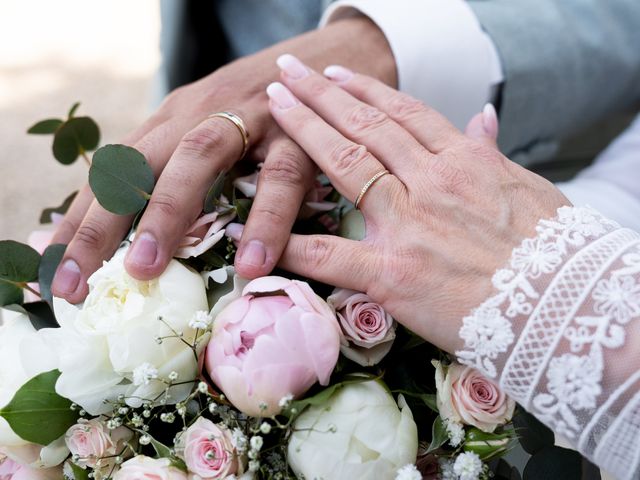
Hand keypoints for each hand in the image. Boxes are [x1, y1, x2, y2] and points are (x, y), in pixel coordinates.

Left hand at [51, 17, 395, 303]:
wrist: (330, 57)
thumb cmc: (266, 110)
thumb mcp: (213, 132)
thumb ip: (182, 174)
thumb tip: (145, 240)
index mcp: (173, 121)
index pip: (114, 171)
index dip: (80, 221)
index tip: (56, 271)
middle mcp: (199, 113)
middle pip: (137, 163)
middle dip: (101, 224)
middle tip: (77, 282)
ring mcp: (248, 116)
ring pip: (198, 158)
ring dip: (166, 212)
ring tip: (146, 268)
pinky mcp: (298, 129)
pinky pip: (281, 177)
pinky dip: (267, 220)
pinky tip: (254, 263)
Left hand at [265, 56, 568, 352]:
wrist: (566, 311)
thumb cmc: (554, 253)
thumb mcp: (530, 190)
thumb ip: (493, 153)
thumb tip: (482, 118)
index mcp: (465, 162)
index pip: (404, 112)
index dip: (364, 89)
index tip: (336, 74)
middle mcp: (431, 182)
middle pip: (365, 125)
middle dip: (320, 95)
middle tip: (286, 71)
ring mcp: (408, 223)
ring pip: (345, 163)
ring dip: (304, 130)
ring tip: (274, 104)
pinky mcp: (392, 273)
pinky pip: (330, 255)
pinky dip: (293, 244)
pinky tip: (261, 234)